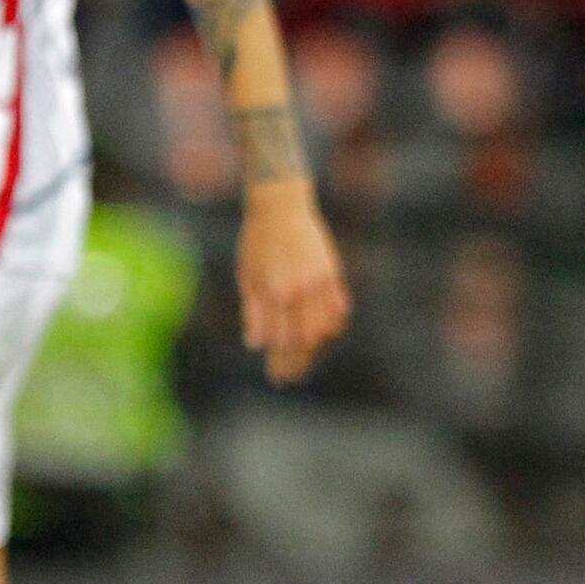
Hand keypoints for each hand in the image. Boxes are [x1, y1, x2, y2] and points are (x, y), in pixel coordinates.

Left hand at [238, 179, 351, 383]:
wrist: (280, 206)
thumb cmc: (256, 241)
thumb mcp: (247, 275)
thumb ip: (252, 311)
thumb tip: (255, 344)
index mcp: (272, 292)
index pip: (279, 340)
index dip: (279, 362)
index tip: (277, 377)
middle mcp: (297, 291)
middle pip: (301, 341)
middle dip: (297, 363)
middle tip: (291, 377)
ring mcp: (317, 282)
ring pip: (323, 329)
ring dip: (314, 349)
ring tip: (306, 361)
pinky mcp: (331, 273)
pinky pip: (336, 309)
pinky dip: (332, 325)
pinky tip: (324, 336)